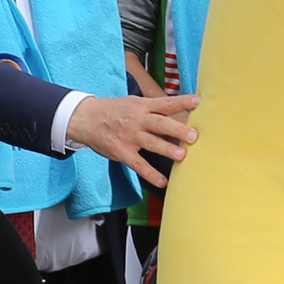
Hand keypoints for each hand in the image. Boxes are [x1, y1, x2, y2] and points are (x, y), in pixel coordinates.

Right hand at [68, 92, 198, 186]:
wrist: (85, 118)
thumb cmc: (115, 111)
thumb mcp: (134, 104)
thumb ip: (155, 110)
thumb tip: (181, 117)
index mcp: (142, 106)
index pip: (165, 103)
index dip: (182, 101)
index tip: (198, 101)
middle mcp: (137, 120)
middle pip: (160, 123)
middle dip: (178, 129)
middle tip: (194, 135)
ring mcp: (129, 136)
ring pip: (151, 142)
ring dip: (167, 149)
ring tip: (182, 156)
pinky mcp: (121, 152)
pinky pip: (138, 164)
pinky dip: (150, 174)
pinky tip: (163, 181)